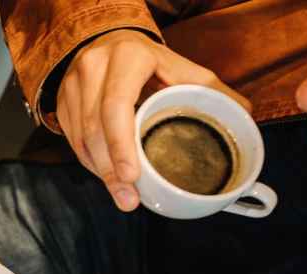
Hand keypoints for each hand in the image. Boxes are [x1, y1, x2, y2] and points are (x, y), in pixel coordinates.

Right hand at [55, 29, 249, 210]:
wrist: (109, 42)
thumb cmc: (149, 61)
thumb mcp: (180, 68)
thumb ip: (211, 91)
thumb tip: (245, 116)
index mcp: (126, 57)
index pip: (116, 105)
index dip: (121, 144)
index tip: (133, 176)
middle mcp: (93, 67)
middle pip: (95, 128)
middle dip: (111, 171)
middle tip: (129, 199)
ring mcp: (71, 85)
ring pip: (81, 139)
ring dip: (101, 172)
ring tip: (122, 196)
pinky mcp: (61, 102)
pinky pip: (73, 140)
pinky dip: (91, 163)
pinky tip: (108, 176)